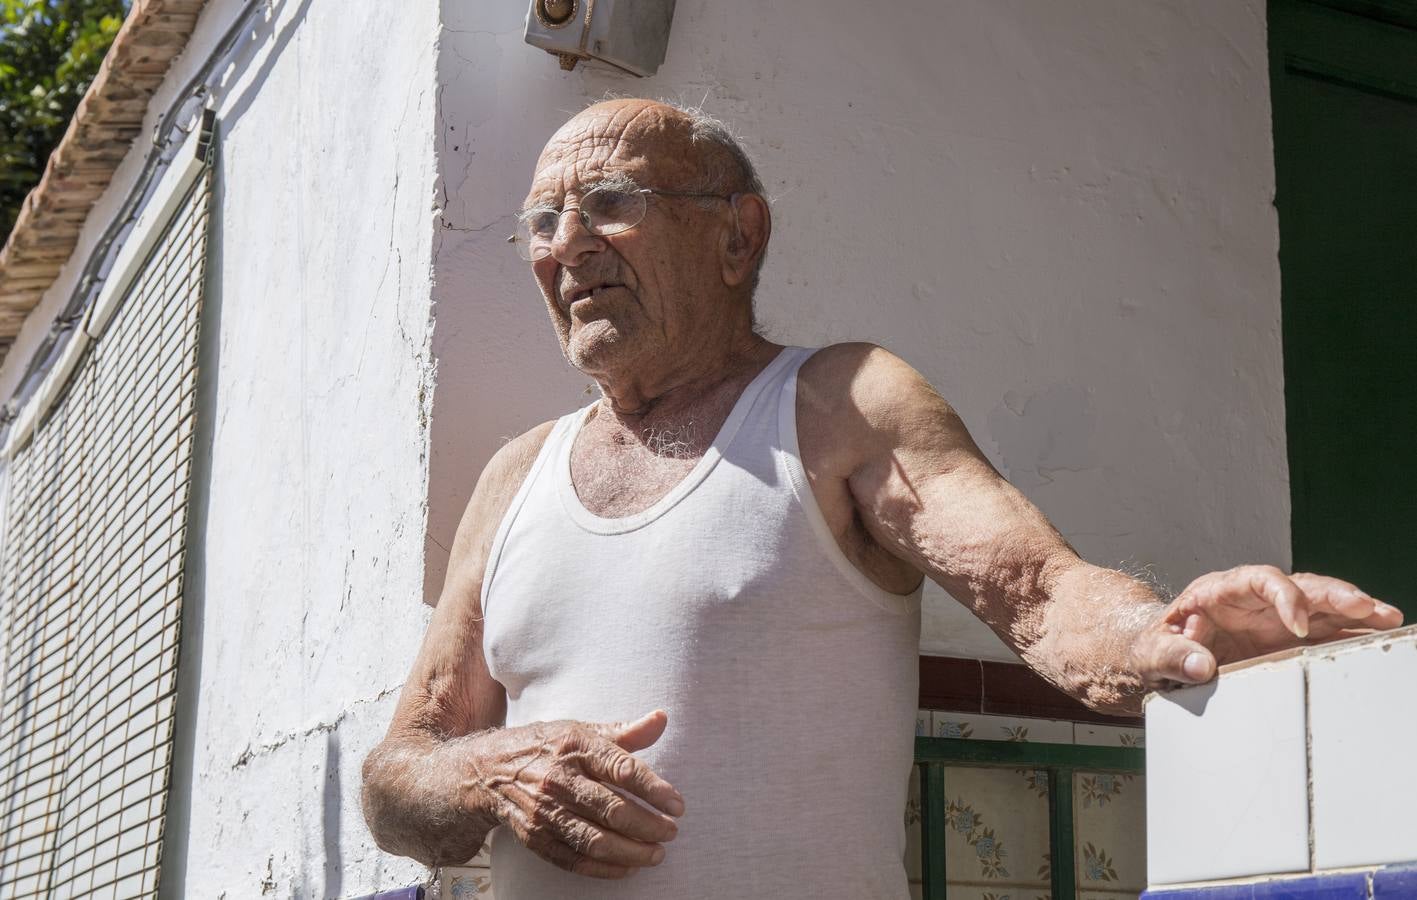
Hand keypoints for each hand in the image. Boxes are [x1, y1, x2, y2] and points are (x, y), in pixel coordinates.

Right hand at [465, 709, 683, 878]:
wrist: (487, 769)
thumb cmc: (545, 746)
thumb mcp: (582, 730)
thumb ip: (625, 732)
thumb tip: (662, 718)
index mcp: (574, 746)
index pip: (623, 769)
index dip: (655, 790)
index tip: (678, 805)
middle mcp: (558, 779)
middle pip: (612, 809)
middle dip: (648, 825)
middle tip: (671, 832)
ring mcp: (544, 810)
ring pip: (595, 840)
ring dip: (631, 851)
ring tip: (656, 854)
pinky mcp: (535, 836)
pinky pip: (574, 859)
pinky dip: (604, 868)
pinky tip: (627, 867)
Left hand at [1131, 565, 1403, 688]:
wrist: (1156, 656)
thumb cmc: (1152, 648)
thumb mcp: (1150, 652)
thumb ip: (1171, 655)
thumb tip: (1199, 664)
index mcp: (1217, 592)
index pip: (1257, 580)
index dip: (1282, 596)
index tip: (1297, 626)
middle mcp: (1252, 598)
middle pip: (1299, 585)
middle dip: (1334, 595)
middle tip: (1367, 608)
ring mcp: (1273, 616)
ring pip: (1320, 604)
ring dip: (1354, 610)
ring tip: (1388, 618)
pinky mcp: (1287, 637)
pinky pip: (1324, 629)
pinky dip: (1351, 632)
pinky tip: (1379, 636)